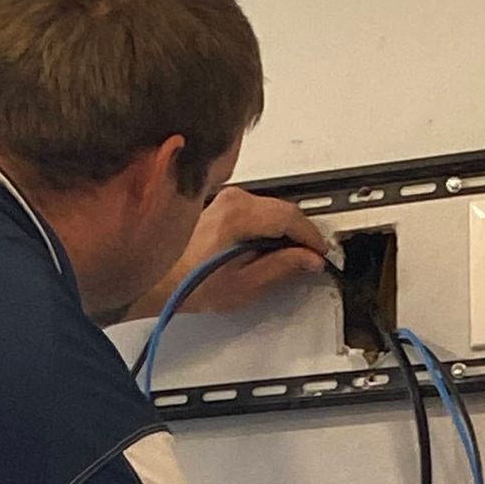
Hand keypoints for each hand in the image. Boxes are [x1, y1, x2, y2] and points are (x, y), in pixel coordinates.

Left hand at [161, 189, 329, 316]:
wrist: (164, 280)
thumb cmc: (194, 284)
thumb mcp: (246, 284)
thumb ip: (282, 267)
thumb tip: (309, 259)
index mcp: (239, 216)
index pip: (291, 217)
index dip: (311, 236)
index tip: (320, 252)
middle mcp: (233, 200)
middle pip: (284, 209)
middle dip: (300, 234)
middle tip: (309, 258)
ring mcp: (226, 199)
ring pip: (272, 208)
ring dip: (284, 230)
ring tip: (287, 257)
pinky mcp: (223, 204)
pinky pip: (258, 209)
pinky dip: (269, 226)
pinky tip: (267, 248)